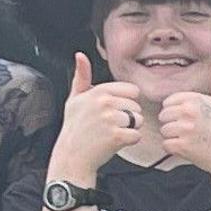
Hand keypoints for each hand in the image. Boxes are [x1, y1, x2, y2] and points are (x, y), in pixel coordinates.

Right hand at [51, 55, 154, 180]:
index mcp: (98, 91)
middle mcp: (105, 103)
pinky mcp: (117, 136)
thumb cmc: (75, 127)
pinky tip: (115, 142)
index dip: (125, 102)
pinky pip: (137, 135)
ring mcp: (111, 120)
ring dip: (130, 129)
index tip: (112, 111)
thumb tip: (80, 55)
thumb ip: (81, 76)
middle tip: (109, 125)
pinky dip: (130, 141)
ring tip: (112, 133)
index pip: (132, 91)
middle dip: (128, 117)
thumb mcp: (75, 98)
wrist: (72, 154)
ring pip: (138, 121)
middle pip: (136, 107)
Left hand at [158, 55, 210, 188]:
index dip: (178, 111)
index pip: (169, 102)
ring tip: (192, 139)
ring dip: (174, 136)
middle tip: (193, 130)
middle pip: (164, 116)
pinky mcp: (182, 146)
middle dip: (175, 124)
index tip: (193, 119)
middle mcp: (188, 112)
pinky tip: (190, 148)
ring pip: (164, 130)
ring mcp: (184, 130)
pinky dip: (175, 149)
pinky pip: (166, 144)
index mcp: (194, 99)